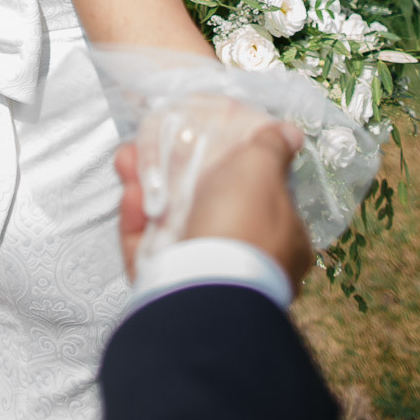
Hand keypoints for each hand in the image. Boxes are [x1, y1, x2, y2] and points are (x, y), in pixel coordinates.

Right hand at [116, 118, 311, 296]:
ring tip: (129, 157)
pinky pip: (146, 246)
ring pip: (171, 223)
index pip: (262, 198)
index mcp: (281, 240)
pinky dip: (135, 216)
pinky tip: (130, 191)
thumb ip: (271, 147)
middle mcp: (245, 260)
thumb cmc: (242, 224)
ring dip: (150, 186)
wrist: (204, 287)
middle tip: (159, 145)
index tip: (211, 143)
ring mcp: (204, 275)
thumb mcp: (261, 170)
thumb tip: (290, 132)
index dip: (236, 166)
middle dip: (178, 172)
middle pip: (207, 206)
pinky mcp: (166, 284)